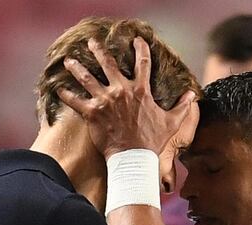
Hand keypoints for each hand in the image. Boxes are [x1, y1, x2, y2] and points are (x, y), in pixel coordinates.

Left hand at [57, 37, 195, 159]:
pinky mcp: (92, 113)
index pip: (143, 63)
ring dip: (77, 68)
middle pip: (108, 63)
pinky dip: (66, 95)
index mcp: (140, 90)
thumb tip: (193, 95)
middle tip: (93, 43)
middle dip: (99, 50)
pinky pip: (75, 101)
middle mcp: (121, 90)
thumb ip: (182, 107)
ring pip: (87, 78)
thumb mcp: (172, 123)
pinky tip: (58, 89)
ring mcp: (105, 101)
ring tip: (69, 61)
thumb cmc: (152, 142)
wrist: (134, 159)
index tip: (137, 40)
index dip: (141, 49)